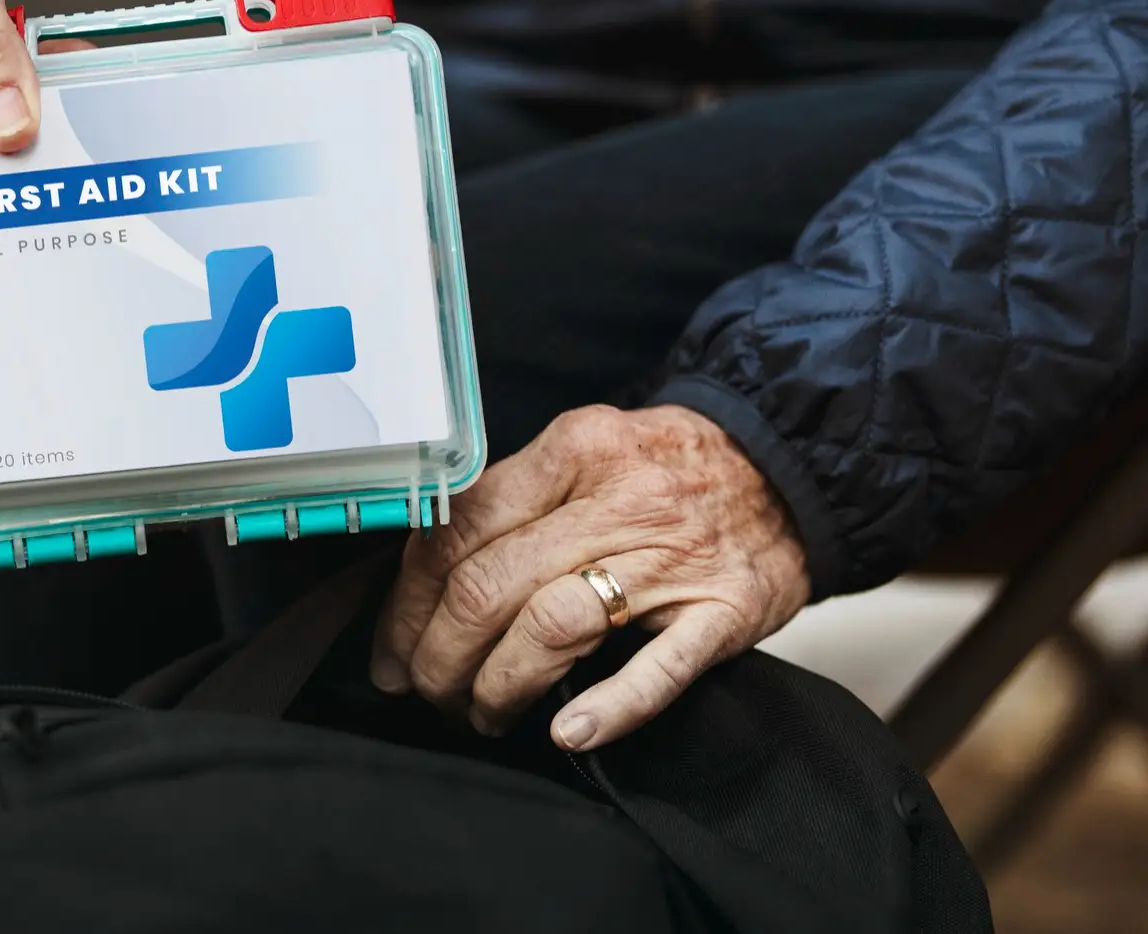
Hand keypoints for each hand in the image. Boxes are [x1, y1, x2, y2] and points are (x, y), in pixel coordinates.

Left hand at [370, 405, 809, 751]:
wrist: (790, 466)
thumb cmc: (666, 469)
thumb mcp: (585, 453)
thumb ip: (513, 500)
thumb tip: (418, 578)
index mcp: (571, 451)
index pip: (459, 528)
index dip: (408, 599)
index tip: (391, 644)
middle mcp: (618, 498)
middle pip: (491, 585)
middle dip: (439, 654)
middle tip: (424, 690)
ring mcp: (674, 557)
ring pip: (553, 624)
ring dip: (498, 685)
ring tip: (479, 713)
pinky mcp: (725, 610)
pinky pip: (660, 666)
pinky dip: (609, 705)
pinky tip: (567, 732)